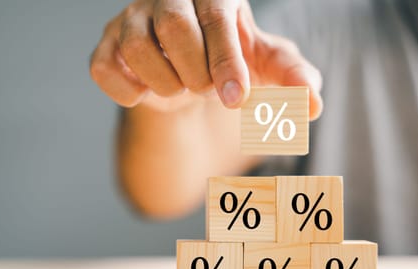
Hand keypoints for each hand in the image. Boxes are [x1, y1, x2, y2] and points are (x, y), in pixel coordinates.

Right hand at [90, 0, 322, 117]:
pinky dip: (129, 93)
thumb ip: (293, 78)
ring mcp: (130, 20)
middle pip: (175, 26)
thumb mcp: (264, 67)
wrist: (184, 77)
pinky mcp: (105, 47)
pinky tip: (146, 93)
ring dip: (166, 86)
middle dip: (196, 73)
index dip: (227, 60)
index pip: (217, 15)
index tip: (236, 99)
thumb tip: (313, 104)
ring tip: (180, 89)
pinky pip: (105, 69)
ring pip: (138, 47)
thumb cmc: (226, 63)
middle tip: (206, 90)